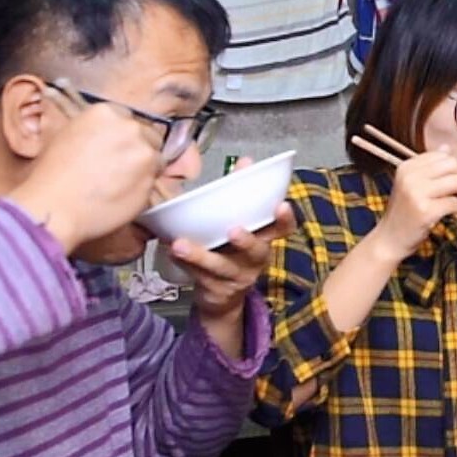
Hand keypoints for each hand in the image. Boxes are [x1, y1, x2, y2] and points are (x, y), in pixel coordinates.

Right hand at [9, 100, 163, 252]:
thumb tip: (105, 135)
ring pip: (155, 158)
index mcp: (107, 112)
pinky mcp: (152, 180)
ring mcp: (145, 154)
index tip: (116, 147)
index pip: (127, 119)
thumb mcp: (66, 135)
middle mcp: (131, 128)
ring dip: (143, 168)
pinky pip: (153, 181)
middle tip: (119, 166)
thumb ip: (95, 129)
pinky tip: (121, 194)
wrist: (55, 206)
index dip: (122, 135)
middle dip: (137, 149)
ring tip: (119, 182)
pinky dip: (142, 187)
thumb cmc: (51, 174)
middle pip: (146, 135)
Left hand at [167, 200, 296, 327]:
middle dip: (246, 241)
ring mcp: (237, 277)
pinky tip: (171, 253)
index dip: (285, 219)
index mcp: (264, 240)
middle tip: (233, 230)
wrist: (221, 295)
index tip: (281, 206)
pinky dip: (184, 264)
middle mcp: (255, 260)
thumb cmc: (230, 249)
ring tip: (179, 245)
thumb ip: (242, 194)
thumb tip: (245, 161)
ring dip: (200, 255)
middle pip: (257, 251)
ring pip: (220, 267)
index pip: (283, 229)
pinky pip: (199, 276)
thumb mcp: (239, 223)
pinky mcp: (217, 290)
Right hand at [372, 148, 456, 261]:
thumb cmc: (404, 214)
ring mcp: (416, 193)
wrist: (389, 239)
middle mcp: (409, 176)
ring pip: (456, 181)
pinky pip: (455, 202)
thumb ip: (429, 167)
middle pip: (452, 165)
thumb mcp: (412, 185)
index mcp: (407, 166)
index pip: (443, 155)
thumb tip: (447, 147)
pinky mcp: (424, 210)